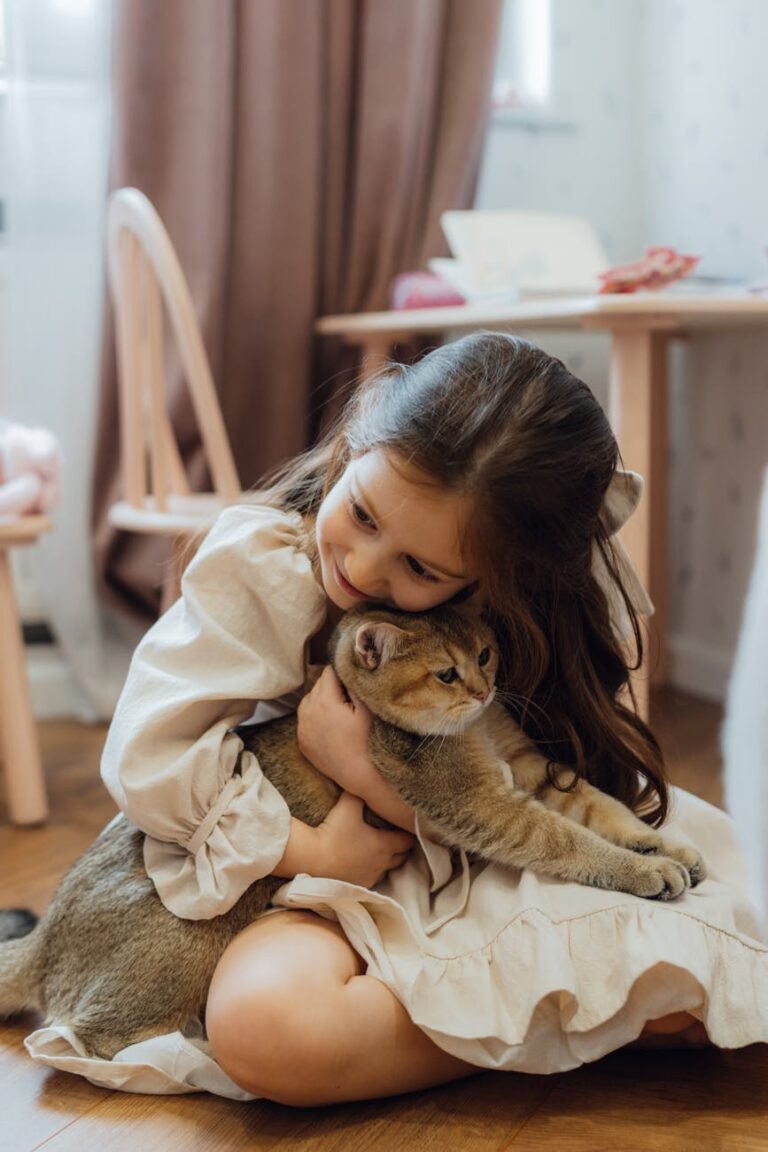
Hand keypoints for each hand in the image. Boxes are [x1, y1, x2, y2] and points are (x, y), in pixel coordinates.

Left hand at [297, 666, 373, 794]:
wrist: (359, 775)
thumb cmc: (368, 740)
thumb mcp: (366, 708)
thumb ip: (354, 684)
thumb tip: (348, 667)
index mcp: (324, 702)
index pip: (329, 672)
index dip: (342, 674)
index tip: (352, 682)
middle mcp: (308, 712)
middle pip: (318, 684)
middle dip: (332, 686)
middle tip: (348, 697)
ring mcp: (302, 728)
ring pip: (309, 700)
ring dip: (321, 699)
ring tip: (338, 710)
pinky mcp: (302, 741)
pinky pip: (305, 719)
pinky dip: (314, 716)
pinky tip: (330, 724)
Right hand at [314, 792, 413, 886]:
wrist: (312, 860)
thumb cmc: (333, 831)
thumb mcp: (348, 805)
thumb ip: (360, 793)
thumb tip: (365, 780)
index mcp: (384, 845)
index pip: (407, 841)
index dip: (408, 833)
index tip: (405, 826)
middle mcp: (382, 864)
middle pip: (402, 858)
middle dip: (401, 848)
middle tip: (397, 838)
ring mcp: (371, 877)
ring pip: (387, 870)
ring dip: (387, 861)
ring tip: (381, 851)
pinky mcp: (358, 887)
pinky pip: (372, 879)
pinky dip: (372, 871)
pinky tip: (364, 865)